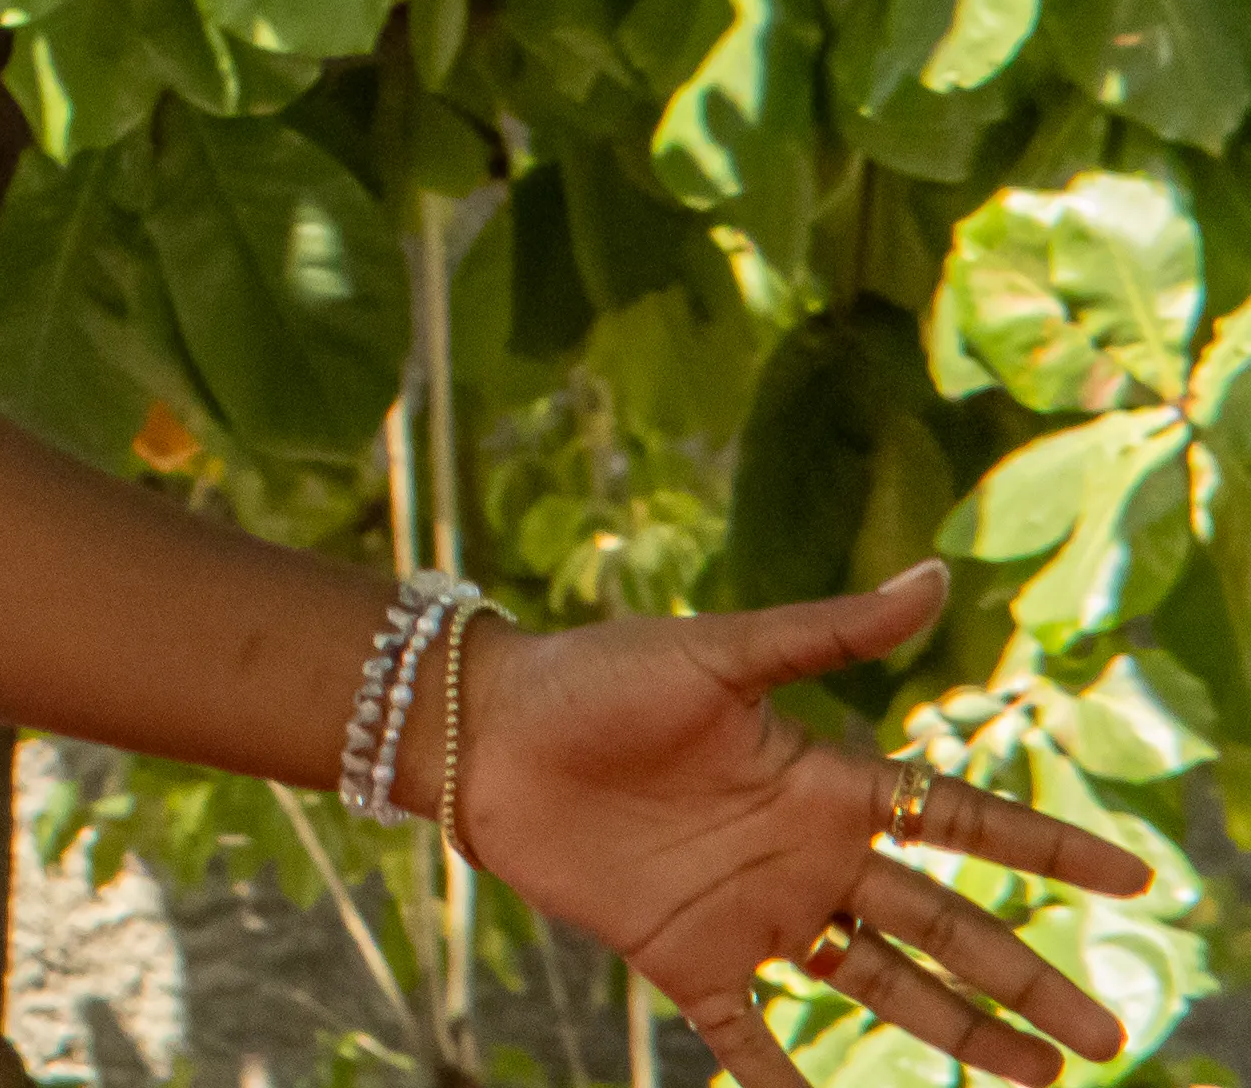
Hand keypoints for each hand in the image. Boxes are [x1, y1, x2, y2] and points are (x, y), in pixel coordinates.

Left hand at [458, 561, 1150, 1087]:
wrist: (484, 731)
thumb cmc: (595, 676)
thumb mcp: (718, 652)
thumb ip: (827, 630)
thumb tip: (938, 578)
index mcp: (821, 782)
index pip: (959, 823)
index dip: (1044, 848)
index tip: (1133, 875)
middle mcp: (803, 856)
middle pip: (941, 926)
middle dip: (1024, 977)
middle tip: (1107, 1034)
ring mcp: (751, 914)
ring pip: (879, 987)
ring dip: (957, 1034)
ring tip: (1037, 1081)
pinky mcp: (684, 957)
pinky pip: (747, 1039)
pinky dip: (786, 1084)